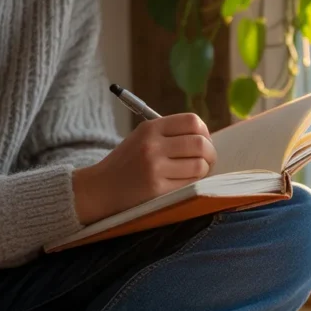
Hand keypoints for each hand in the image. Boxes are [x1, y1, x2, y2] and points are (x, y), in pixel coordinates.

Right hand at [72, 114, 216, 223]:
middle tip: (208, 161)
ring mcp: (155, 167)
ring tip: (197, 173)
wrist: (99, 188)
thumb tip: (206, 138)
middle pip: (200, 143)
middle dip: (211, 154)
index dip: (205, 132)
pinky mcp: (157, 188)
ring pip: (199, 165)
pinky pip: (190, 183)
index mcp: (150, 128)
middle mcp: (152, 145)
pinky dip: (194, 183)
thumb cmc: (126, 163)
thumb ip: (170, 134)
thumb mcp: (142, 138)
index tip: (204, 142)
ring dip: (204, 170)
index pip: (192, 121)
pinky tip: (185, 183)